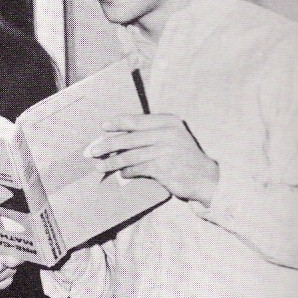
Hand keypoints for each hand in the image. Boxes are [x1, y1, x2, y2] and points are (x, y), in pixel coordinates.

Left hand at [87, 113, 218, 207]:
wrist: (205, 178)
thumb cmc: (184, 158)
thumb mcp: (173, 138)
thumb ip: (151, 134)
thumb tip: (120, 138)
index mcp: (169, 121)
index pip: (137, 120)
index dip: (118, 123)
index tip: (103, 126)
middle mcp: (167, 133)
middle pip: (130, 138)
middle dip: (108, 144)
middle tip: (92, 150)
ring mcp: (165, 150)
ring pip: (130, 155)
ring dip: (112, 162)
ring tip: (100, 166)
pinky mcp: (163, 167)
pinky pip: (137, 168)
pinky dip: (127, 172)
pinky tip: (122, 174)